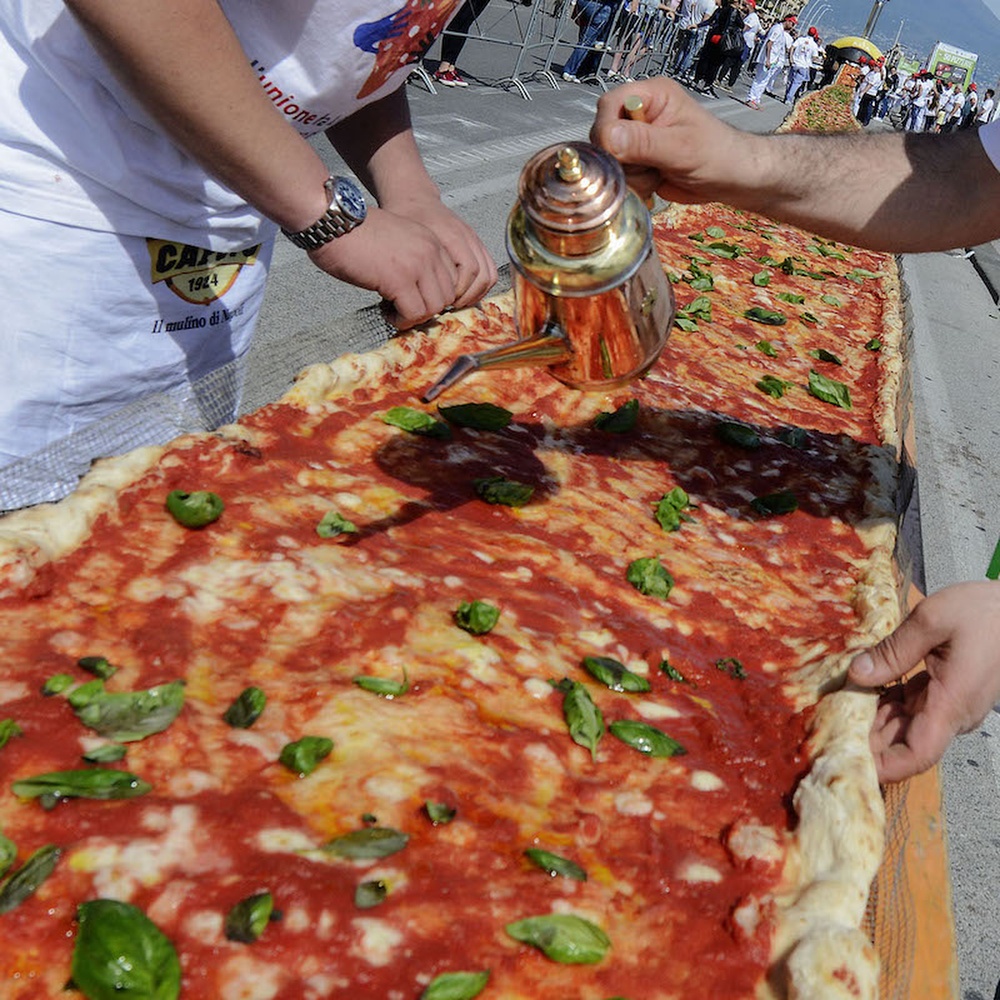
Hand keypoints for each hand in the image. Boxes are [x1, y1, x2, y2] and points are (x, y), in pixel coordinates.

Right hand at [307, 207, 465, 328]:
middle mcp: (430, 251)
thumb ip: (413, 260)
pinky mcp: (400, 280)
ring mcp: (417, 265)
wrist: (333, 222)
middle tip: (403, 308)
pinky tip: (386, 311)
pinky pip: (413, 314)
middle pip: (446, 297)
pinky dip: (401, 320)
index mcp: (430, 240)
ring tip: (393, 311)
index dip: (433, 295)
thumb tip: (417, 292)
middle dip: (425, 309)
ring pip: (434, 308)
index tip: (414, 299)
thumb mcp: (396, 241)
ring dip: (413, 316)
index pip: (451, 280)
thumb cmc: (354, 232)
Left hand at [401, 197, 497, 310]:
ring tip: (459, 302)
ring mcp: (474, 239)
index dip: (460, 290)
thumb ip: (415, 265)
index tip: (445, 302)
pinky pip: (489, 268)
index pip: (469, 268)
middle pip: (483, 274)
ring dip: (477, 293)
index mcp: (451, 234)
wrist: (414, 200)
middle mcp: (467, 235)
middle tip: (452, 306)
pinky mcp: (476, 243)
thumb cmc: (407, 217)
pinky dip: (481, 285)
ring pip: (489, 273)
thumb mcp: (405, 240)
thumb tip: (419, 296)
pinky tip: (466, 292)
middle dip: (469, 296)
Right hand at [589, 79, 755, 205]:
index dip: (605, 129)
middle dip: (620, 159)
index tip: (614, 153)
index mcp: (652, 96)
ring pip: (610, 161)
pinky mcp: (638, 163)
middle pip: (603, 135)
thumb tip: (607, 137)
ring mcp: (637, 141)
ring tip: (657, 174)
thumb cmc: (718, 154)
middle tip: (648, 166)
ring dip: (630, 176)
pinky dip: (634, 186)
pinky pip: (620, 177)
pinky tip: (654, 183)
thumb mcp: (680, 147)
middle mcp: (640, 115)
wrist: (732, 179)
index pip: (609, 104)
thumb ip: (643, 142)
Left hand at [848, 582, 999, 781]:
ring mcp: (950, 704)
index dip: (885, 766)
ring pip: (905, 725)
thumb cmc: (983, 612)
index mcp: (951, 702)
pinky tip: (859, 693)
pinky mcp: (946, 692)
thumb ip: (893, 650)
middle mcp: (953, 712)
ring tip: (834, 710)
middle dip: (867, 742)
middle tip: (826, 732)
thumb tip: (856, 674)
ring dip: (872, 721)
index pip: (918, 754)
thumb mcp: (932, 620)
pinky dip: (885, 704)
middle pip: (904, 742)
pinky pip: (911, 707)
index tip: (851, 765)